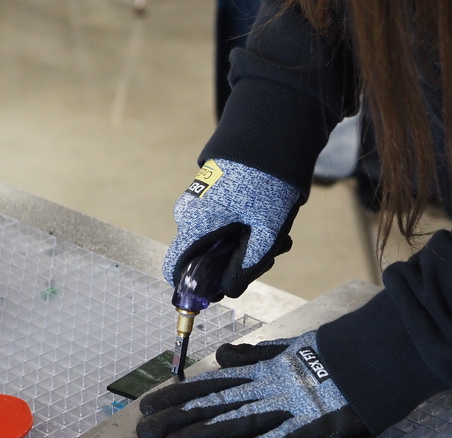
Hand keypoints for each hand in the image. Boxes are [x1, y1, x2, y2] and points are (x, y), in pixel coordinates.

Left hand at [137, 331, 366, 437]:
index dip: (178, 397)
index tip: (146, 408)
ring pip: (240, 423)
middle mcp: (269, 389)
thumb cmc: (333, 357)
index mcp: (262, 374)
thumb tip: (221, 356)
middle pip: (216, 405)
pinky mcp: (316, 426)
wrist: (379, 353)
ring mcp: (291, 407)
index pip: (212, 385)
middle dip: (179, 419)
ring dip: (205, 436)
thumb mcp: (288, 351)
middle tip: (144, 433)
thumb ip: (254, 356)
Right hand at [163, 158, 300, 298]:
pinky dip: (242, 232)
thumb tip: (228, 291)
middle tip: (269, 255)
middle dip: (234, 266)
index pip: (173, 269)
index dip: (194, 288)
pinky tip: (267, 223)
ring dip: (245, 248)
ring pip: (215, 244)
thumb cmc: (268, 180)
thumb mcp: (267, 230)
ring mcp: (196, 204)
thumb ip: (247, 265)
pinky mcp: (207, 197)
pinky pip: (218, 227)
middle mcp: (187, 214)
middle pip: (202, 260)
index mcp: (194, 223)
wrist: (270, 132)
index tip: (220, 291)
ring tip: (278, 237)